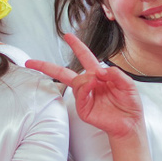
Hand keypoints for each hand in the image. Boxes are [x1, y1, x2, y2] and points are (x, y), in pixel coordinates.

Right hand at [26, 33, 143, 141]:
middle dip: (46, 66)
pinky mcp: (83, 109)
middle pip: (64, 72)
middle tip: (31, 62)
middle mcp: (89, 85)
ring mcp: (84, 97)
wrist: (130, 124)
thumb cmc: (129, 104)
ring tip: (95, 82)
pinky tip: (93, 86)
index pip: (85, 57)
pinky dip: (85, 88)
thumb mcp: (128, 84)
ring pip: (75, 82)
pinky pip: (80, 95)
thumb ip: (116, 74)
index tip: (67, 37)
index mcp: (99, 76)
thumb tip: (101, 70)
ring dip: (84, 79)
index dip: (77, 46)